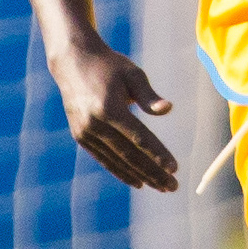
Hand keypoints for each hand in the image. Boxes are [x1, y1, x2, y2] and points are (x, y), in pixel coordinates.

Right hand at [48, 41, 178, 190]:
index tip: (174, 168)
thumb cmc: (109, 65)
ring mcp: (85, 132)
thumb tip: (168, 110)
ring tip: (161, 186)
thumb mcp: (132, 74)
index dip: (157, 155)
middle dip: (153, 173)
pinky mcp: (80, 136)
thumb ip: (148, 96)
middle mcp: (95, 124)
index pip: (139, 138)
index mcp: (109, 108)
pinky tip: (138, 181)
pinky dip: (121, 171)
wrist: (73, 61)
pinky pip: (104, 159)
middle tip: (173, 186)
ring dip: (140, 176)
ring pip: (117, 161)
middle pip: (129, 155)